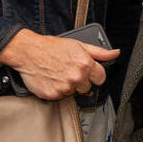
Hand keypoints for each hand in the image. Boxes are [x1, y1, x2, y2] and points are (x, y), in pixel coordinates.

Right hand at [0, 29, 120, 100]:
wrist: (28, 51)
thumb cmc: (51, 47)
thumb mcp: (78, 44)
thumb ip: (99, 52)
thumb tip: (115, 53)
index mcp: (85, 64)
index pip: (101, 78)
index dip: (95, 75)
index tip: (88, 73)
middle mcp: (76, 76)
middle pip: (87, 87)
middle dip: (80, 80)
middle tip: (69, 71)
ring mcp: (64, 87)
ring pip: (74, 92)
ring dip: (68, 86)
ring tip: (59, 74)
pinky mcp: (53, 94)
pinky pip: (60, 97)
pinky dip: (56, 90)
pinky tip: (52, 79)